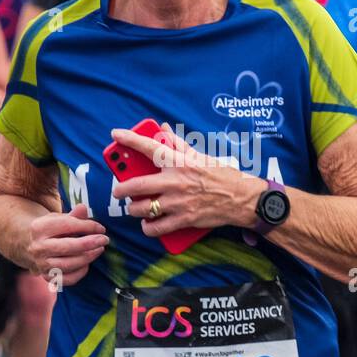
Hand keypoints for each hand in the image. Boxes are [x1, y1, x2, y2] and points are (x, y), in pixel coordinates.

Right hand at [26, 204, 108, 285]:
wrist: (29, 245)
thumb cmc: (50, 230)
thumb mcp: (58, 218)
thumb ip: (73, 215)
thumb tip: (83, 208)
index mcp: (39, 228)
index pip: (67, 226)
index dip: (87, 226)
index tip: (101, 228)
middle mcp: (38, 247)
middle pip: (68, 247)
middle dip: (90, 243)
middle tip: (104, 240)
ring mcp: (41, 264)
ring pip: (69, 264)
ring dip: (88, 257)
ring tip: (98, 250)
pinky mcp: (47, 277)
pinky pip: (67, 279)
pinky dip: (80, 273)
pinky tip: (87, 264)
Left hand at [109, 123, 262, 237]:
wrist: (241, 199)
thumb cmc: (221, 175)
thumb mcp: (200, 156)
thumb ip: (178, 144)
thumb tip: (163, 129)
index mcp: (180, 162)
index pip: (150, 147)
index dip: (130, 139)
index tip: (116, 134)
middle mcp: (176, 182)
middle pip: (137, 185)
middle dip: (121, 189)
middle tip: (118, 191)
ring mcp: (178, 202)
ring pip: (143, 208)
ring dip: (134, 209)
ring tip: (134, 208)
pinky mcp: (184, 219)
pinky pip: (157, 227)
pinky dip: (148, 227)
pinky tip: (147, 224)